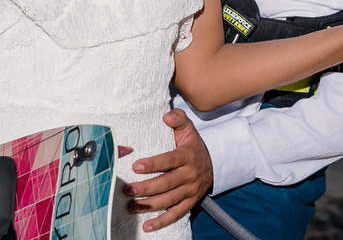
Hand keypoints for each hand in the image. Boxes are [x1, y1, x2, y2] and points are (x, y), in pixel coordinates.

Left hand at [124, 109, 212, 232]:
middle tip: (128, 189)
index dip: (153, 164)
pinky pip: (176, 214)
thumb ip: (178, 119)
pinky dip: (162, 221)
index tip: (136, 166)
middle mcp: (189, 175)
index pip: (168, 161)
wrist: (214, 164)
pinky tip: (147, 226)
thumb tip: (166, 116)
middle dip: (145, 188)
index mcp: (187, 156)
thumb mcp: (189, 129)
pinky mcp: (189, 202)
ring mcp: (189, 191)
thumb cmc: (193, 146)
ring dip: (149, 205)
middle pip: (166, 184)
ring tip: (131, 206)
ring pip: (168, 200)